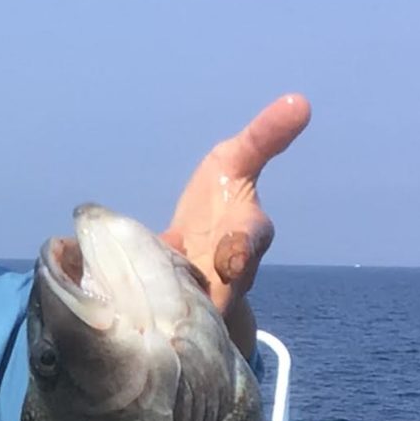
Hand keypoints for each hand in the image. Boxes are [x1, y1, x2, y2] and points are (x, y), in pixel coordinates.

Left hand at [160, 94, 310, 339]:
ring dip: (174, 311)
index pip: (250, 242)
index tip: (232, 258)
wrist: (196, 243)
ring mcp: (201, 297)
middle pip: (223, 289)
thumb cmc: (217, 196)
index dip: (241, 250)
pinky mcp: (170, 313)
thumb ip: (265, 136)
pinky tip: (119, 316)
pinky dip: (141, 316)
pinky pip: (159, 318)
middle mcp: (229, 273)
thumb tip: (300, 101)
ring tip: (153, 319)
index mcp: (248, 234)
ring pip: (193, 311)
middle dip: (207, 292)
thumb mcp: (238, 158)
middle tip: (191, 301)